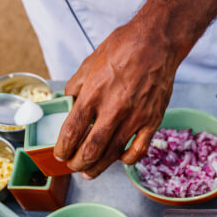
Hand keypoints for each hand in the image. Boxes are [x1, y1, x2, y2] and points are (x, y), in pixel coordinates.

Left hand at [54, 20, 176, 178]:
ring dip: (98, 167)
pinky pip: (139, 150)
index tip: (60, 154)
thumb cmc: (122, 49)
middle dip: (77, 163)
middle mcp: (113, 109)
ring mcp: (135, 117)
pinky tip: (119, 159)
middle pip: (91, 149)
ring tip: (89, 172)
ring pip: (113, 154)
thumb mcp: (89, 63)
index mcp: (94, 94)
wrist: (156, 43)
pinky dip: (127, 160)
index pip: (72, 131)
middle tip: (72, 166)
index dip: (63, 148)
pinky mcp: (152, 121)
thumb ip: (76, 88)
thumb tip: (67, 107)